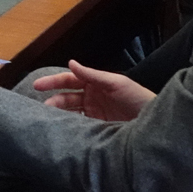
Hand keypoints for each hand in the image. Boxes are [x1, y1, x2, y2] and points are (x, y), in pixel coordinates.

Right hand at [32, 60, 154, 121]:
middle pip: (67, 96)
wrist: (154, 125)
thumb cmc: (138, 99)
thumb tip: (71, 63)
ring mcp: (94, 113)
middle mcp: (92, 97)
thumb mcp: (117, 83)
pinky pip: (79, 125)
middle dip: (53, 99)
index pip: (69, 80)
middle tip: (41, 107)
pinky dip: (69, 125)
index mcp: (95, 83)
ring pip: (70, 111)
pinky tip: (62, 128)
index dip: (53, 81)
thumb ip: (92, 75)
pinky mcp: (97, 128)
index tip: (37, 85)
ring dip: (59, 113)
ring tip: (48, 118)